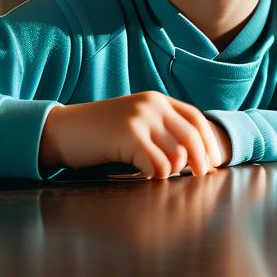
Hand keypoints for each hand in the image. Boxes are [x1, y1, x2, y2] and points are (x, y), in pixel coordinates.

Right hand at [39, 91, 231, 178]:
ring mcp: (141, 118)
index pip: (196, 118)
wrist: (62, 130)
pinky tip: (146, 177)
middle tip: (202, 177)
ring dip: (174, 171)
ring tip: (162, 176)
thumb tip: (189, 157)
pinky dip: (156, 175)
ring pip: (177, 153)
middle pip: (192, 136)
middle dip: (202, 160)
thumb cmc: (98, 133)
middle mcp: (152, 104)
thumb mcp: (133, 121)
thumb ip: (159, 129)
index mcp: (156, 99)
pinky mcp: (129, 136)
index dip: (209, 142)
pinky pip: (157, 164)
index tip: (214, 162)